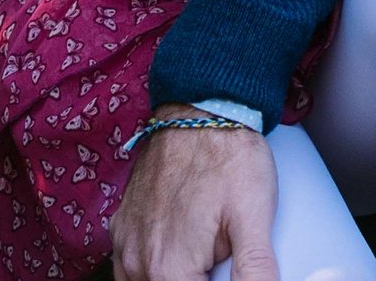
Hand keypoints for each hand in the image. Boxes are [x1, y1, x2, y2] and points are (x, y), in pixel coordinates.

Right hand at [110, 107, 275, 280]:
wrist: (198, 110)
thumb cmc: (229, 157)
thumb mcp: (254, 215)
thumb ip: (254, 267)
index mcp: (170, 270)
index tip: (228, 270)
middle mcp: (137, 264)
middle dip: (199, 277)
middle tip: (222, 252)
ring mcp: (125, 245)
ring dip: (176, 274)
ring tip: (206, 248)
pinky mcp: (121, 227)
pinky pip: (132, 264)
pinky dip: (156, 264)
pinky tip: (182, 244)